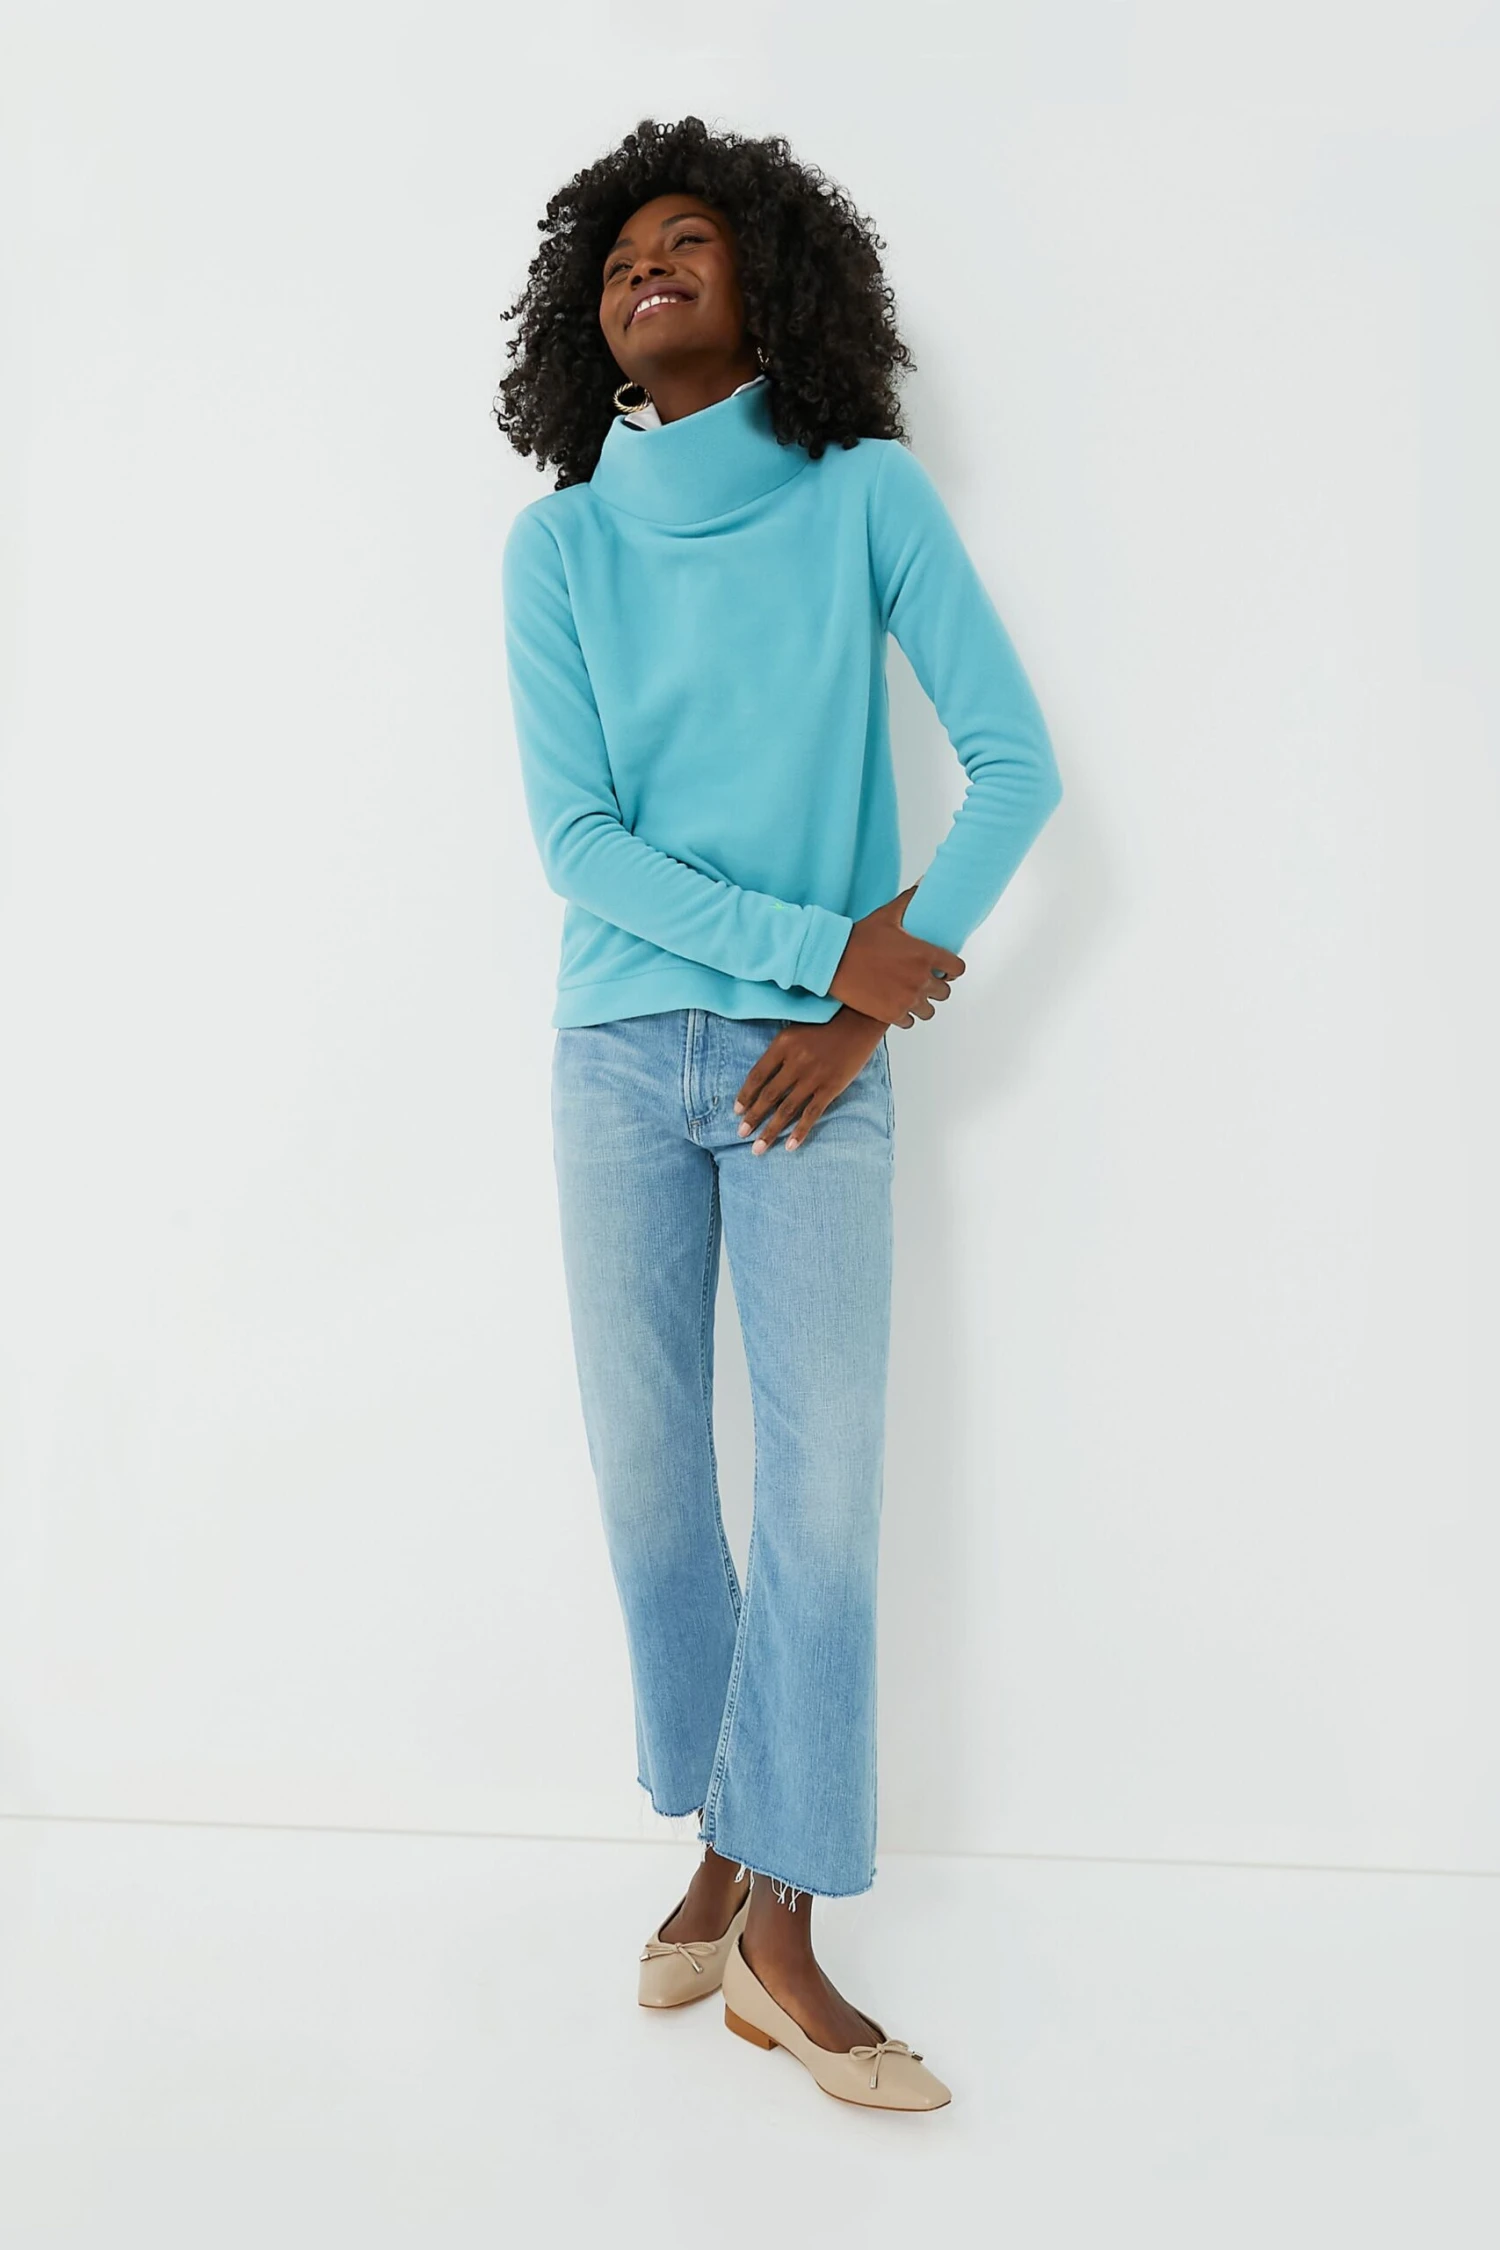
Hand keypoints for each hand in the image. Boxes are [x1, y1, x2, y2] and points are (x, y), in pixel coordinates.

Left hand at [733, 1010, 887, 1153]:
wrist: (859, 1022)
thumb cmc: (824, 1025)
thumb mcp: (794, 1031)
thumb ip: (778, 1052)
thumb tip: (761, 1080)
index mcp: (782, 1045)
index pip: (757, 1075)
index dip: (745, 1095)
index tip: (737, 1111)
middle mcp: (796, 1062)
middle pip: (769, 1096)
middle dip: (753, 1117)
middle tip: (740, 1134)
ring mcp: (814, 1077)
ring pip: (787, 1109)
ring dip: (770, 1131)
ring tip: (758, 1148)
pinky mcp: (831, 1088)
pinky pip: (812, 1114)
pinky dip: (799, 1132)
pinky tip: (789, 1146)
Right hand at [827, 885, 963, 1026]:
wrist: (832, 960)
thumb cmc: (860, 937)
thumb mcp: (887, 915)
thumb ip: (909, 900)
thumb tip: (924, 882)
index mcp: (926, 955)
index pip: (957, 969)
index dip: (952, 969)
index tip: (944, 970)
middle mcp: (921, 979)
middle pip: (944, 992)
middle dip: (935, 987)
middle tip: (921, 981)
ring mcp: (907, 999)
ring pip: (929, 1011)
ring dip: (922, 1004)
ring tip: (909, 996)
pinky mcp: (891, 1014)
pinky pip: (910, 1022)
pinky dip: (905, 1016)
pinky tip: (895, 1005)